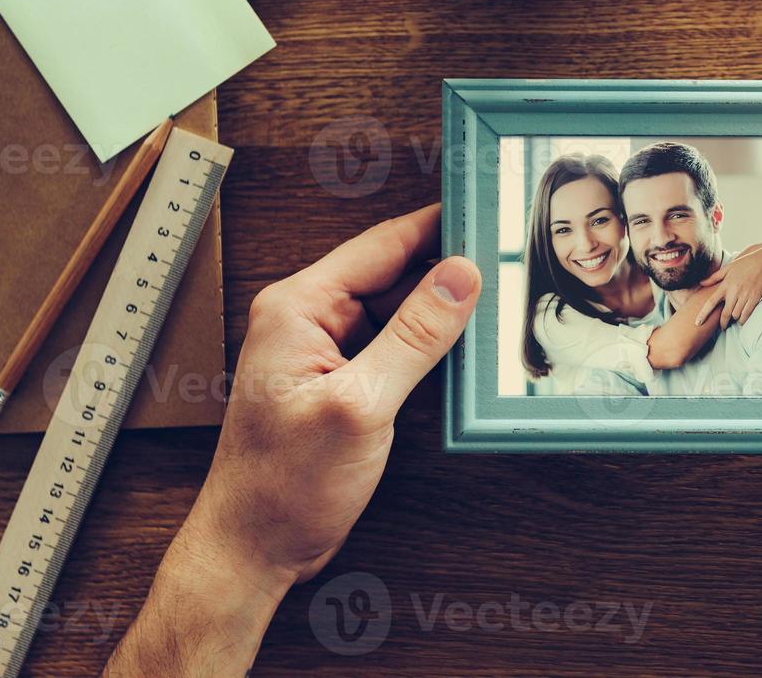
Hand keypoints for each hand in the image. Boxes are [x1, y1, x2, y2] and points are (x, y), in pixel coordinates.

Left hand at [105, 205, 480, 675]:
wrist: (254, 549)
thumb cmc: (283, 485)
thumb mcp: (362, 404)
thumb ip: (415, 336)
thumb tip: (460, 276)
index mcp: (299, 307)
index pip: (383, 244)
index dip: (438, 226)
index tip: (486, 211)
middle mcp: (309, 319)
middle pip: (395, 273)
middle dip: (448, 271)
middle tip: (507, 266)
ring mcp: (326, 350)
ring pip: (400, 310)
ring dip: (443, 312)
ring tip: (495, 306)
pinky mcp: (343, 380)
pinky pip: (396, 345)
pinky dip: (430, 346)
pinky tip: (465, 351)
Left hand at [695, 247, 761, 327]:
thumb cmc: (744, 263)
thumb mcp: (728, 268)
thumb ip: (714, 277)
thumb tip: (701, 283)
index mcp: (725, 285)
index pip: (710, 302)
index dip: (703, 314)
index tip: (697, 323)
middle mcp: (733, 292)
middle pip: (725, 314)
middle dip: (723, 323)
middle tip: (723, 327)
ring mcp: (745, 295)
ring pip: (736, 315)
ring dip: (734, 319)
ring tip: (735, 319)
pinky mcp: (755, 298)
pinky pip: (747, 314)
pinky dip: (743, 319)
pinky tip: (742, 319)